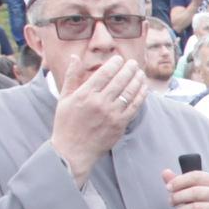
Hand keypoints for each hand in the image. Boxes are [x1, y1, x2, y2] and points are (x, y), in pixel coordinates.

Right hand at [50, 54, 146, 180]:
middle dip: (129, 69)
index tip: (119, 59)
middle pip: (120, 80)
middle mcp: (99, 103)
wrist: (73, 151)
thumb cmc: (66, 123)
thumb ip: (71, 76)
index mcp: (85, 94)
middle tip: (134, 63)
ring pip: (129, 92)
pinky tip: (144, 88)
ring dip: (137, 80)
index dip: (115, 63)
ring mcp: (111, 114)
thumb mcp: (64, 98)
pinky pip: (135, 107)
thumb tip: (75, 57)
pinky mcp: (120, 125)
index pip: (105, 73)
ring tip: (141, 73)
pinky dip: (141, 95)